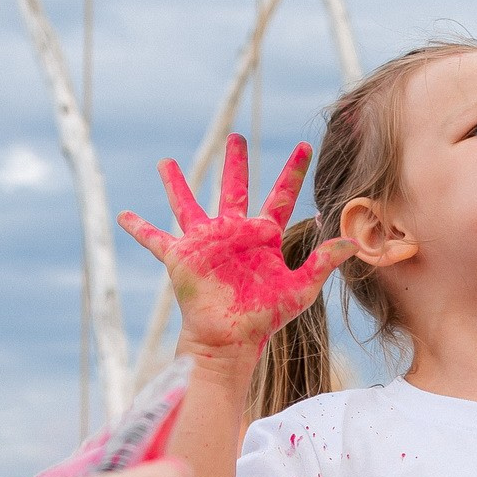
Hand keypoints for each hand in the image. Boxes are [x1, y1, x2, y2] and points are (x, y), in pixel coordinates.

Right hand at [119, 134, 352, 355]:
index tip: (304, 146)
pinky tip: (123, 214)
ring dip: (176, 183)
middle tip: (236, 136)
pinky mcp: (181, 258)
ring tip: (164, 162)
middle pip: (234, 188)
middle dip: (236, 162)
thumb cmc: (264, 318)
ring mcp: (205, 243)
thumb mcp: (300, 289)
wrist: (229, 340)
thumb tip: (353, 242)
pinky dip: (139, 227)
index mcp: (262, 237)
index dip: (293, 171)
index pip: (281, 195)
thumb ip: (324, 262)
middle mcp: (233, 233)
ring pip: (188, 204)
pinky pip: (155, 238)